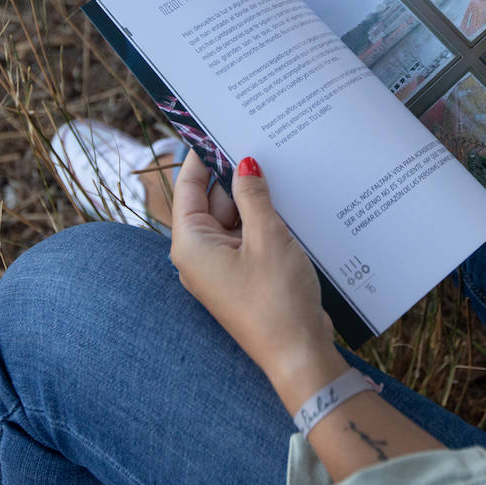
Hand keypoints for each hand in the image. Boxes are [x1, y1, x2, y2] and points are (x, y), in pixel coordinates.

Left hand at [169, 153, 346, 407]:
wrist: (299, 356)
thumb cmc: (277, 301)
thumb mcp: (268, 237)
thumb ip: (254, 196)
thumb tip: (245, 163)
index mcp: (191, 245)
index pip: (187, 187)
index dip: (200, 156)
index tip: (215, 128)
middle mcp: (200, 256)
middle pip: (211, 201)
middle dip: (235, 177)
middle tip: (260, 144)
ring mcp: (221, 269)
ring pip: (233, 219)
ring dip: (254, 201)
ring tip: (279, 171)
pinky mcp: (243, 277)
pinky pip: (248, 238)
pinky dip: (263, 222)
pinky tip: (287, 205)